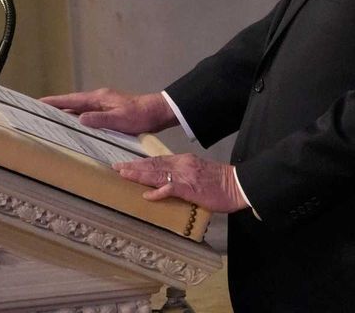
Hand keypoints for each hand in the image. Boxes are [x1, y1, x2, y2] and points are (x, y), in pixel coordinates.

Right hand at [39, 88, 176, 134]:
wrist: (158, 112)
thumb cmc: (141, 115)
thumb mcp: (120, 119)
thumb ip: (99, 119)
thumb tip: (79, 119)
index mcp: (99, 98)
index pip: (71, 99)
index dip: (54, 102)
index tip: (38, 102)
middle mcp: (99, 99)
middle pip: (72, 103)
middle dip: (56, 108)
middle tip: (39, 113)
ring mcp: (104, 105)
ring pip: (80, 109)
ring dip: (66, 114)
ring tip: (51, 121)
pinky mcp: (109, 112)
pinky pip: (88, 115)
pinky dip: (78, 119)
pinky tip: (75, 127)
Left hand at [115, 154, 248, 213]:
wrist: (238, 185)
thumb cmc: (220, 183)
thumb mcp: (198, 174)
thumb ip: (182, 177)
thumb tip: (166, 184)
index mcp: (184, 161)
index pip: (158, 160)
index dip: (140, 163)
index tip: (126, 164)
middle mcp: (182, 164)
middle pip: (153, 164)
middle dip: (134, 167)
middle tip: (116, 167)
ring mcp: (186, 176)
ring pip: (158, 173)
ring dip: (139, 175)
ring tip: (124, 175)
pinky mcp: (191, 188)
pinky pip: (171, 189)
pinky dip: (158, 192)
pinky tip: (147, 195)